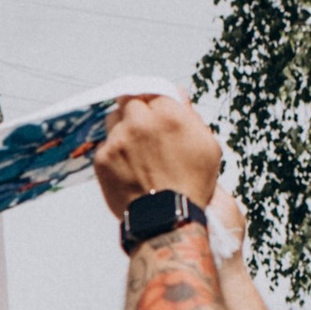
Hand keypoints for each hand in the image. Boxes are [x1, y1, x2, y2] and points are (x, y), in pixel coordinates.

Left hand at [92, 90, 222, 219]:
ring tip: (135, 149)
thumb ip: (190, 115)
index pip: (153, 90)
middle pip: (129, 100)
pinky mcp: (103, 157)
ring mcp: (119, 139)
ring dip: (122, 127)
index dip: (154, 100)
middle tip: (142, 127)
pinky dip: (114, 152)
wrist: (167, 219)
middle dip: (136, 110)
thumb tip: (177, 93)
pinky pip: (105, 144)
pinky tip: (128, 167)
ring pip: (113, 119)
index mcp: (170, 115)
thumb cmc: (191, 184)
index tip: (153, 108)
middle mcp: (141, 122)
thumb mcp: (207, 146)